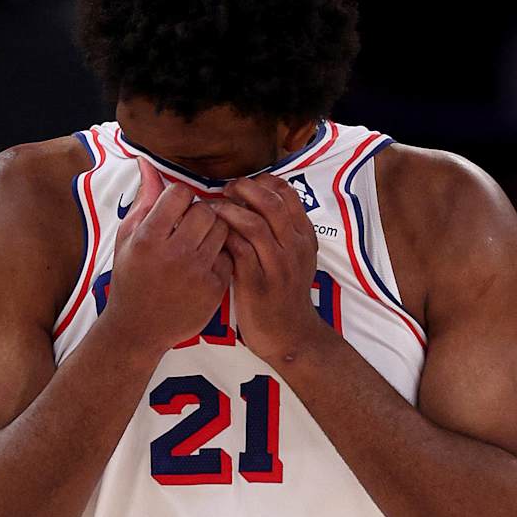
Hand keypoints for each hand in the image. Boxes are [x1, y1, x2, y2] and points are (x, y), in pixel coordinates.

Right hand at [101, 160, 232, 356]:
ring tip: (198, 242)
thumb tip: (148, 163)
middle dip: (199, 213)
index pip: (180, 194)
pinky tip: (204, 263)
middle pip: (206, 210)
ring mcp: (197, 272)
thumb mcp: (127, 238)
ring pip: (222, 230)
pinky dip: (219, 255)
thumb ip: (144, 201)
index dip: (180, 198)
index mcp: (148, 238)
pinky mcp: (214, 288)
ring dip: (213, 231)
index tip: (175, 211)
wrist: (137, 329)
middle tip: (189, 226)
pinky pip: (229, 255)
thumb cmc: (130, 278)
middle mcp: (174, 254)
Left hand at [214, 175, 325, 362]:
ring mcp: (277, 266)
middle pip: (271, 202)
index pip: (287, 194)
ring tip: (214, 209)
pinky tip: (212, 235)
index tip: (245, 184)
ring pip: (254, 224)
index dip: (263, 182)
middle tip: (226, 190)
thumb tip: (255, 201)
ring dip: (229, 211)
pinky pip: (239, 249)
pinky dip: (224, 236)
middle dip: (244, 189)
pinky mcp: (257, 283)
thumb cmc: (285, 294)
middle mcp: (294, 248)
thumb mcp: (295, 259)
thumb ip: (282, 231)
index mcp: (304, 237)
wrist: (290, 335)